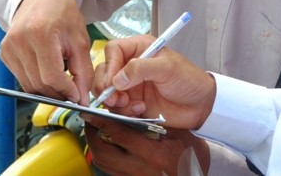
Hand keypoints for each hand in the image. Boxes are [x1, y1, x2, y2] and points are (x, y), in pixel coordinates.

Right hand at [0, 0, 93, 104]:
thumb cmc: (63, 14)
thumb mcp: (80, 39)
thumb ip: (83, 71)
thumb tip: (81, 99)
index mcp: (40, 34)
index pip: (51, 77)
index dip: (66, 91)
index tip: (77, 96)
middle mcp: (19, 41)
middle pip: (38, 84)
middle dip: (58, 93)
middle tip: (72, 93)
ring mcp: (8, 47)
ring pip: (28, 85)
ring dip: (47, 90)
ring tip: (62, 82)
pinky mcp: (4, 53)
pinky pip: (20, 78)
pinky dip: (35, 81)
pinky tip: (47, 72)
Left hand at [84, 118, 209, 175]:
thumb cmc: (192, 155)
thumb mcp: (179, 134)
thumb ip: (156, 123)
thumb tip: (128, 110)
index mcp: (154, 153)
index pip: (119, 135)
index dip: (102, 122)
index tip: (92, 112)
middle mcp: (140, 169)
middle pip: (103, 153)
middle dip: (92, 135)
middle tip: (89, 121)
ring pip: (103, 163)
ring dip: (96, 146)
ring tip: (95, 131)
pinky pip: (110, 170)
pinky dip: (104, 156)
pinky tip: (107, 145)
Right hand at [92, 35, 216, 129]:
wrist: (200, 106)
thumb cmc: (188, 79)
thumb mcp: (167, 68)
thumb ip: (141, 69)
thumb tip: (116, 80)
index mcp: (140, 49)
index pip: (113, 50)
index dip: (109, 64)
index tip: (112, 82)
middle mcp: (131, 65)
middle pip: (104, 71)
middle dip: (104, 86)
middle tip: (114, 99)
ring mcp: (130, 85)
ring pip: (107, 91)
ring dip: (114, 101)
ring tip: (131, 105)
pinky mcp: (132, 103)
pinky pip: (116, 108)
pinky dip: (124, 111)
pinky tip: (140, 110)